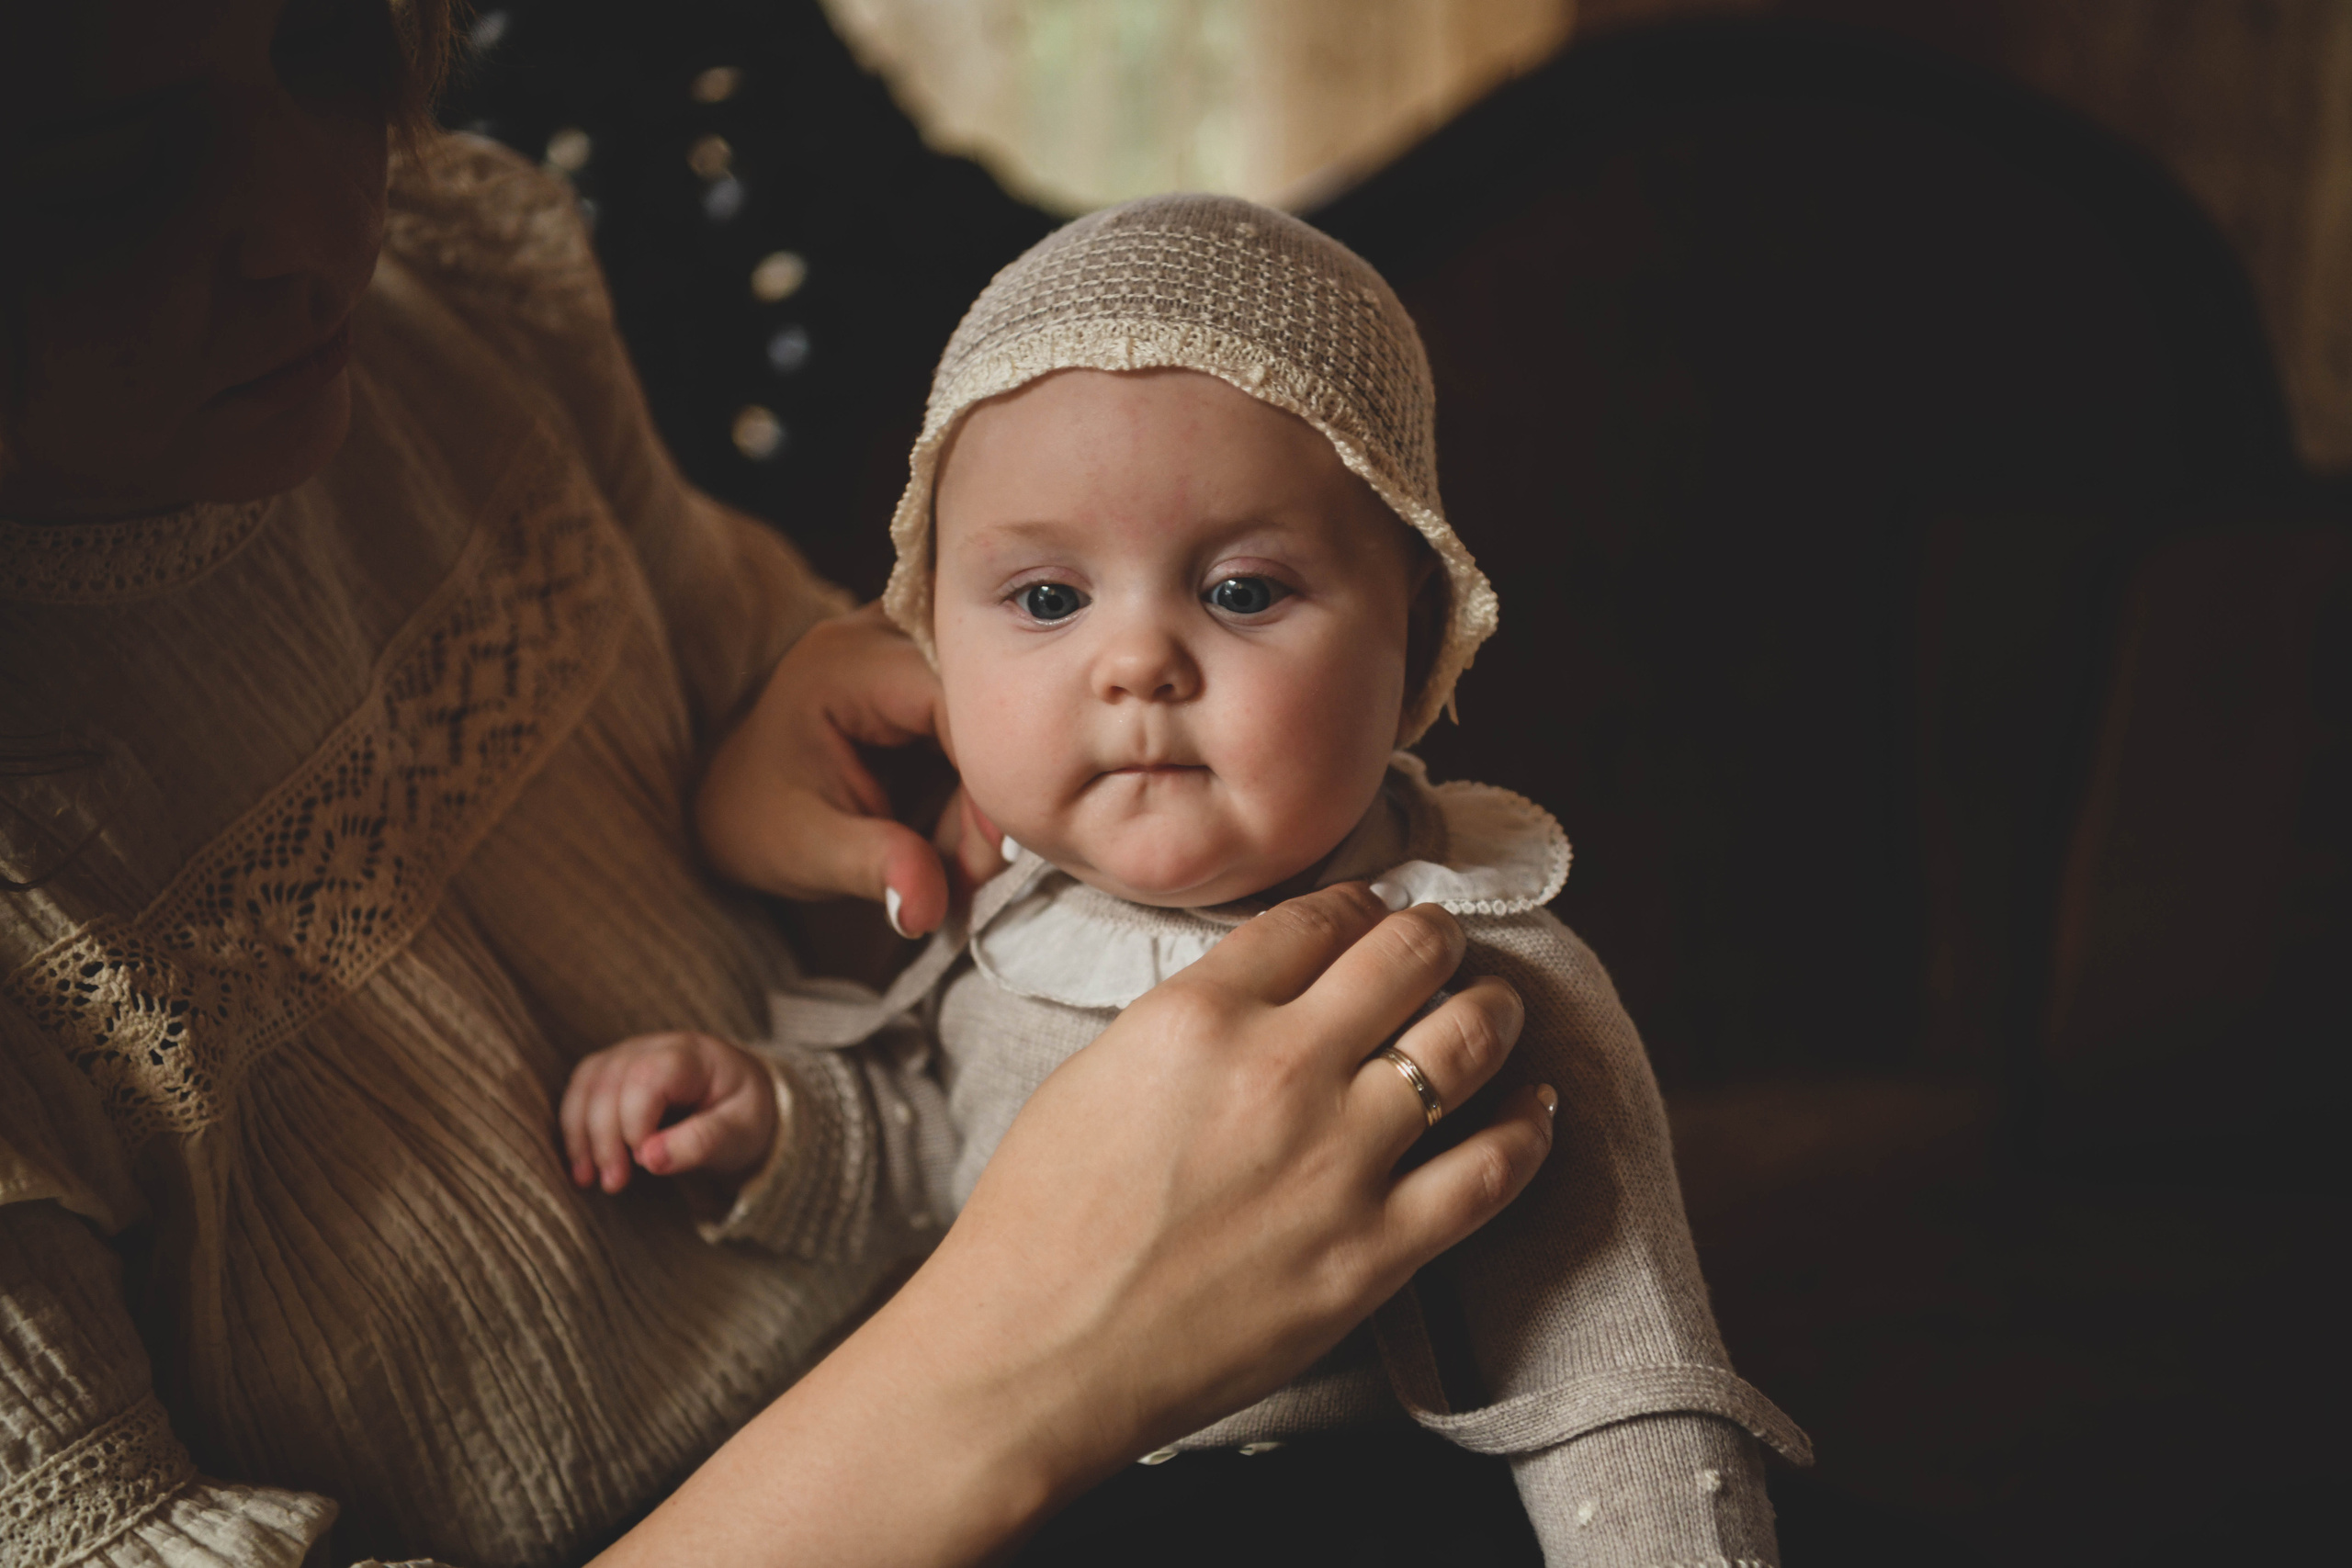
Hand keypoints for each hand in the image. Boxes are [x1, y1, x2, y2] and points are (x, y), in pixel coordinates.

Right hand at [558, 1032, 778, 1193]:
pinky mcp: (611, 1073)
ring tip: (588, 1180)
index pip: (647, 1077)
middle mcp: (654, 1046)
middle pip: (610, 1082)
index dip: (635, 1121)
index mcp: (692, 1055)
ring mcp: (628, 1055)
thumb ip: (701, 1143)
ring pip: (587, 1086)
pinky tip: (580, 1167)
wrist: (741, 1101)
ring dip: (581, 1136)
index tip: (644, 1161)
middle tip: (614, 1184)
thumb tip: (650, 1159)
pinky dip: (574, 1130)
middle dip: (605, 1137)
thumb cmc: (742, 1116)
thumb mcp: (739, 1133)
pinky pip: (579, 1094)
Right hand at [606, 885, 1553, 1566]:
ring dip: (1493, 1010)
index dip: (1356, 905)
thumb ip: (1186, 1020)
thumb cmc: (1037, 1225)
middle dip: (1434, 935)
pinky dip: (1527, 1127)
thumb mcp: (1093, 1071)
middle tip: (1441, 941)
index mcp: (1198, 1014)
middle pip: (1405, 957)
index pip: (1315, 919)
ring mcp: (1338, 1161)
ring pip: (1467, 1042)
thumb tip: (1259, 997)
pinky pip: (1490, 1169)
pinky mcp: (1375, 1251)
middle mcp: (1280, 1070)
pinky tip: (1536, 1107)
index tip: (1369, 911)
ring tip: (1496, 1006)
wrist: (1033, 1356)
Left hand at [697, 605, 1007, 936]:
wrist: (737, 799)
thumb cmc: (764, 820)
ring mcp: (908, 642)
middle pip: (982, 698)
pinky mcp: (926, 665)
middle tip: (972, 870)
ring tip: (956, 860)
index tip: (989, 858)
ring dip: (987, 791)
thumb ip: (876, 868)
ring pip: (990, 710)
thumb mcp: (812, 851)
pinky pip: (981, 717)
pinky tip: (957, 831)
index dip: (989, 776)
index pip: (954, 699)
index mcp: (844, 666)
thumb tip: (927, 910)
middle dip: (990, 790)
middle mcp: (880, 633)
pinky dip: (980, 781)